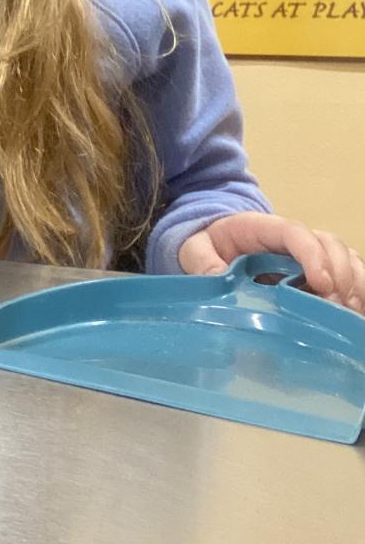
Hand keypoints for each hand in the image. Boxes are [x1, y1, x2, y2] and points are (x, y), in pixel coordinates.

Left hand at [178, 212, 364, 313]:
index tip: (322, 284)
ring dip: (355, 283)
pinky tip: (356, 316)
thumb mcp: (194, 250)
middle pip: (329, 244)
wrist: (212, 243)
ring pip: (345, 258)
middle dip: (341, 273)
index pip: (295, 233)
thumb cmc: (206, 244)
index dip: (313, 255)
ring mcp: (307, 254)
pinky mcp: (315, 273)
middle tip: (337, 307)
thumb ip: (203, 262)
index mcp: (261, 228)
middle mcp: (291, 239)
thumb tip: (218, 279)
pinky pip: (347, 275)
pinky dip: (358, 292)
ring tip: (351, 315)